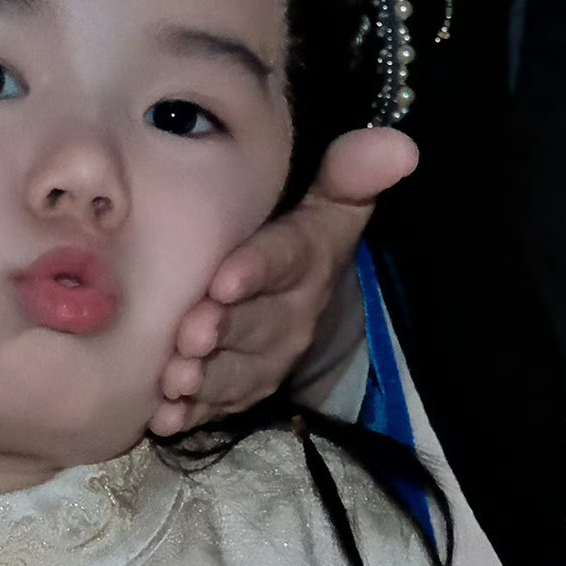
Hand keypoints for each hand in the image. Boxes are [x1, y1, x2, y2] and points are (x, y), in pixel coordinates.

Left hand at [150, 126, 413, 431]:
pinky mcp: (243, 390)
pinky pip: (218, 408)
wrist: (300, 295)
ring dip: (206, 380)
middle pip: (257, 325)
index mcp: (309, 258)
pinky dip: (190, 416)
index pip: (287, 260)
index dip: (257, 271)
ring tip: (174, 380)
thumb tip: (400, 146)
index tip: (223, 280)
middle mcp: (293, 315)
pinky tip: (164, 419)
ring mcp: (268, 359)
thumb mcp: (330, 198)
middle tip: (188, 335)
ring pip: (238, 373)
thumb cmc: (299, 233)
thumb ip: (351, 170)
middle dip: (223, 332)